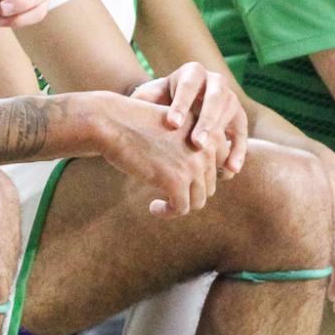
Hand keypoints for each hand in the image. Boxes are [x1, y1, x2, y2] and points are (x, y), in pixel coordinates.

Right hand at [93, 93, 223, 215]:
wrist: (112, 121)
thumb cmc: (138, 125)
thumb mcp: (175, 129)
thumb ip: (193, 148)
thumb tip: (205, 181)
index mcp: (210, 132)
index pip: (221, 166)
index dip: (202, 178)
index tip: (182, 183)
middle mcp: (208, 148)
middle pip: (209, 185)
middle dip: (188, 193)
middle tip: (167, 194)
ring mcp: (193, 165)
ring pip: (198, 200)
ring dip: (179, 206)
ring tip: (160, 204)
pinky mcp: (176, 181)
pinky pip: (181, 209)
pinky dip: (168, 213)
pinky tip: (153, 208)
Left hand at [132, 63, 247, 177]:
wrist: (175, 108)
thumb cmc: (157, 103)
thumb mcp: (148, 98)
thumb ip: (143, 100)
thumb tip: (133, 107)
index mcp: (192, 72)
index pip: (188, 85)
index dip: (181, 104)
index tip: (172, 124)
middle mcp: (215, 82)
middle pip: (215, 99)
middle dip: (206, 122)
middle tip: (196, 144)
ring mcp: (230, 99)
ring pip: (231, 115)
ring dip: (224, 137)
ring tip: (214, 162)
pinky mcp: (238, 118)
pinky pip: (242, 134)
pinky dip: (238, 151)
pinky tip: (231, 170)